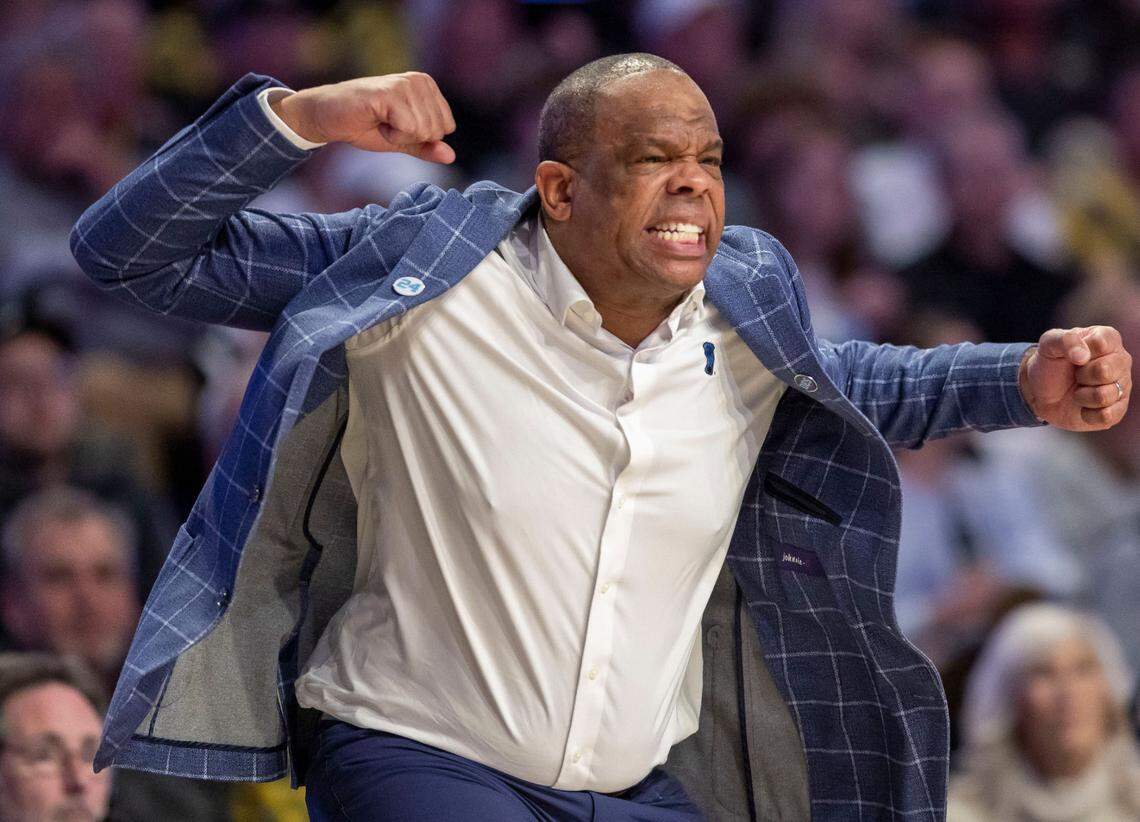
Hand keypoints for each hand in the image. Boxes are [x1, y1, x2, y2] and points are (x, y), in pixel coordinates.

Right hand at [271, 73, 455, 162]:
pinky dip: (391, 135)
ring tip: (380, 121)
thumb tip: (451, 156)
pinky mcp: (390, 93)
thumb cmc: (365, 125)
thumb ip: (427, 147)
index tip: (397, 126)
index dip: (420, 137)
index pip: (446, 127)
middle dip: (410, 138)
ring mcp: (405, 84)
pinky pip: (409, 129)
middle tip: (386, 124)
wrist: (329, 117)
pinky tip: (375, 120)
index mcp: (426, 86)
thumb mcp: (402, 140)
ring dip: (398, 136)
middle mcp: (419, 80)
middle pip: (436, 131)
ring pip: (424, 131)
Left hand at [1019, 326, 1131, 429]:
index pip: (1101, 344)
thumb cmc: (1049, 363)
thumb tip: (1082, 356)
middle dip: (1081, 376)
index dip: (1079, 353)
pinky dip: (1087, 414)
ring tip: (1078, 390)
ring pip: (1104, 396)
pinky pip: (1107, 416)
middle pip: (1104, 371)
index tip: (1071, 356)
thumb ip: (1065, 340)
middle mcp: (1121, 361)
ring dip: (1082, 396)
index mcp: (1108, 338)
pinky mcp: (1118, 410)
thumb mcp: (1049, 344)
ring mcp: (1122, 386)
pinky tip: (1083, 407)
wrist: (1040, 392)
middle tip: (1075, 375)